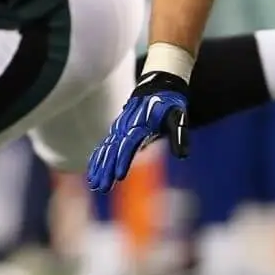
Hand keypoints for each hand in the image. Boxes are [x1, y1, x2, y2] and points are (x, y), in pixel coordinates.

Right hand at [87, 68, 189, 192]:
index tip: (118, 176)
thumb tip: (182, 155)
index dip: (123, 160)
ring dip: (99, 166)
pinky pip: (104, 146)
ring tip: (94, 184)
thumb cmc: (169, 104)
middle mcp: (126, 126)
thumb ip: (180, 135)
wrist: (157, 87)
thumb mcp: (179, 116)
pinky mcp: (117, 131)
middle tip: (102, 187)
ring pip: (106, 149)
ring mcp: (119, 128)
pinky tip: (92, 173)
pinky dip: (97, 159)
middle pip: (114, 150)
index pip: (129, 145)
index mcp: (141, 124)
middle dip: (107, 169)